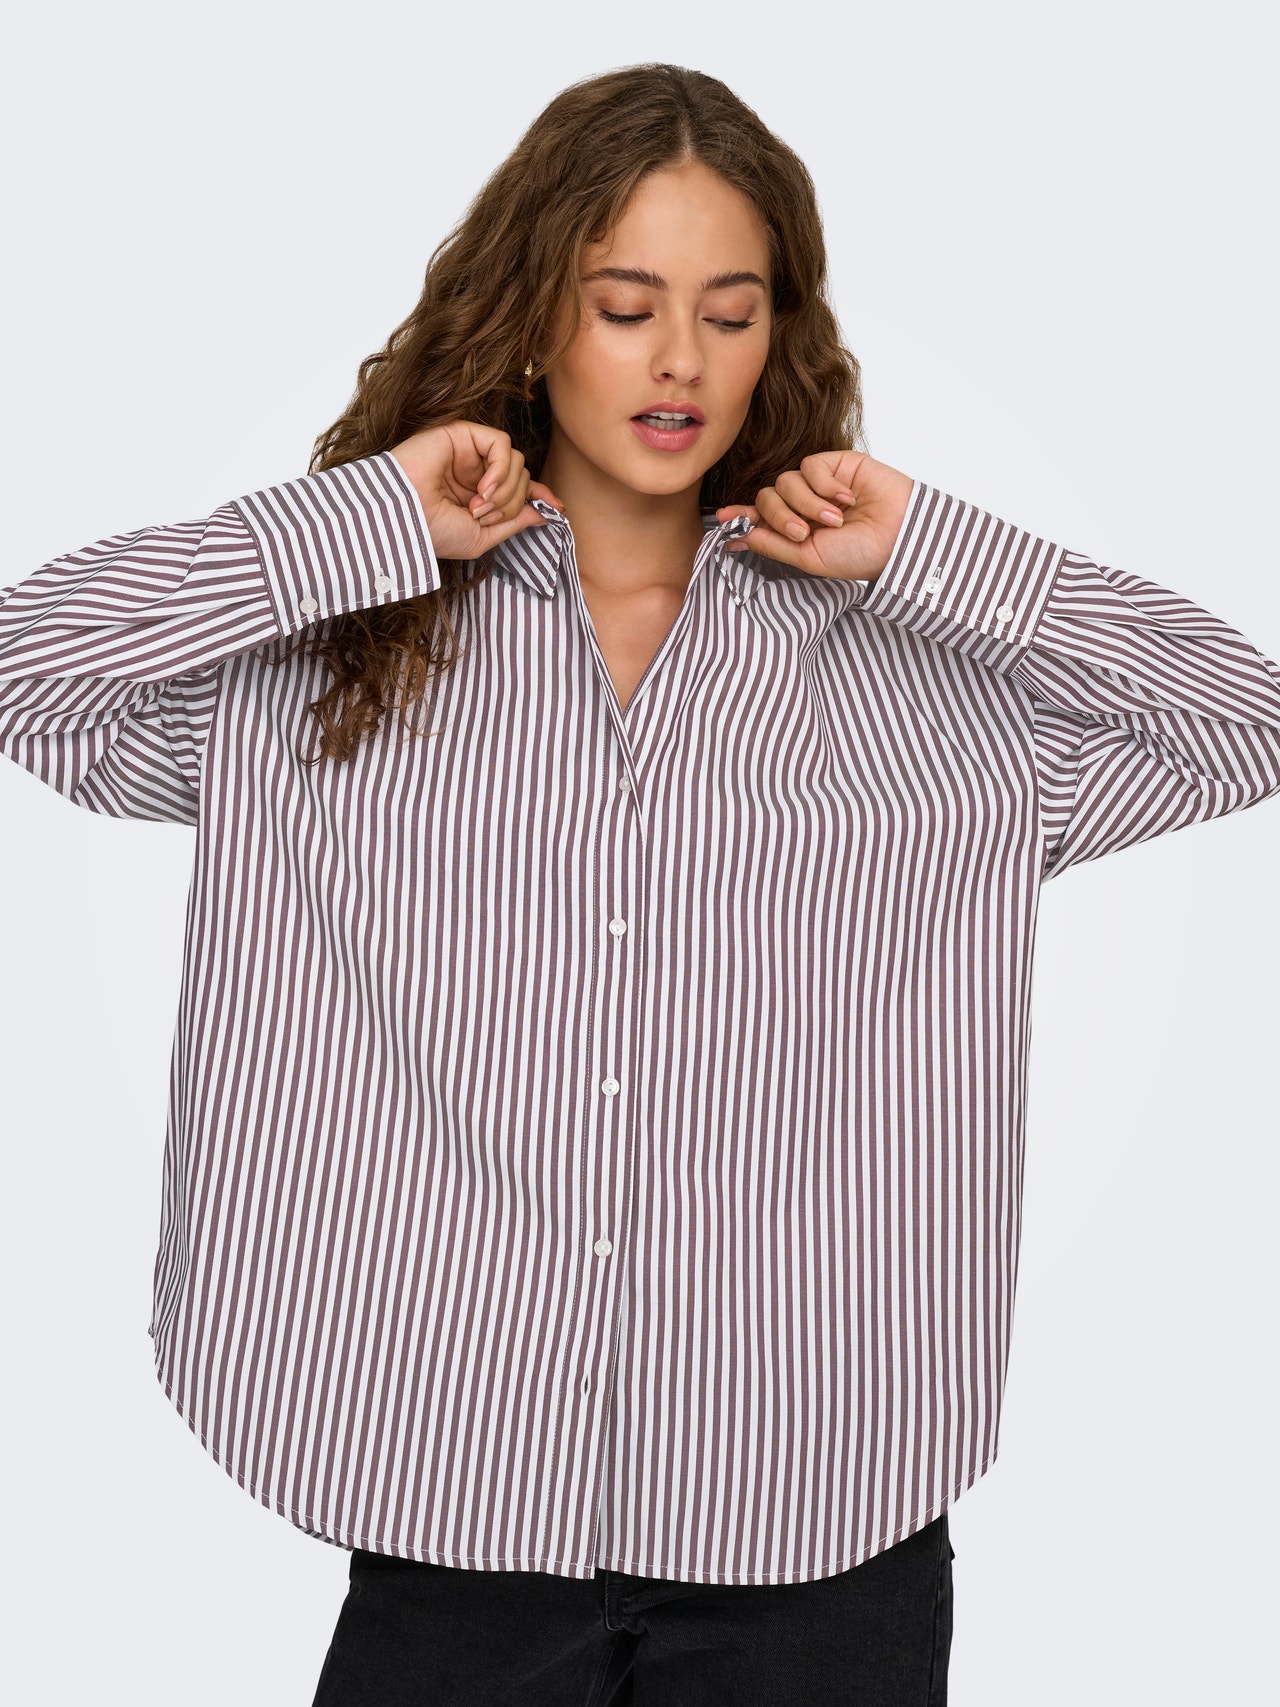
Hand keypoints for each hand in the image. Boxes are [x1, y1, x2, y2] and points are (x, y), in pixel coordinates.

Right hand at [389, 421, 564, 560]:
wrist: (402, 519)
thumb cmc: (432, 533)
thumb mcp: (481, 538)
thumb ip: (514, 522)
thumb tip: (545, 512)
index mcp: (478, 495)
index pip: (519, 488)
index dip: (540, 496)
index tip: (558, 509)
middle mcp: (475, 472)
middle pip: (521, 477)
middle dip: (513, 502)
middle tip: (486, 516)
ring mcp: (469, 452)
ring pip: (516, 461)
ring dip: (506, 490)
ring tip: (480, 506)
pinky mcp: (462, 434)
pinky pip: (502, 444)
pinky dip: (501, 469)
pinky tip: (484, 487)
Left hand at [715, 451, 914, 581]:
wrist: (899, 537)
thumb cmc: (859, 554)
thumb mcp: (808, 557)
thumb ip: (772, 544)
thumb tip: (735, 537)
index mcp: (795, 530)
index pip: (759, 518)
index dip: (739, 517)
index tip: (720, 519)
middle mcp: (803, 506)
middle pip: (766, 498)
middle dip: (780, 516)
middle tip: (803, 532)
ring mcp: (818, 484)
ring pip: (785, 482)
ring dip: (806, 503)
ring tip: (834, 519)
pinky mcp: (835, 464)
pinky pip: (810, 466)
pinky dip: (824, 485)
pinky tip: (846, 498)